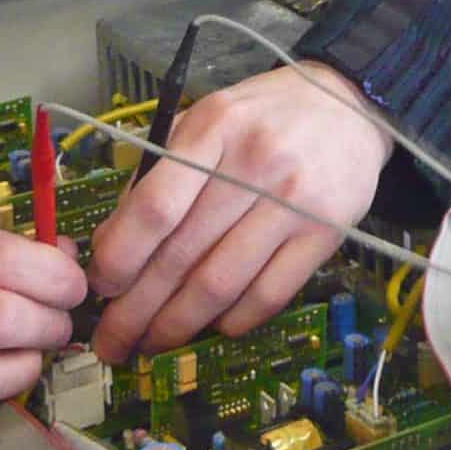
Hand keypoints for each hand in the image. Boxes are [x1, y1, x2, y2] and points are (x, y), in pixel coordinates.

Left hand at [88, 61, 389, 363]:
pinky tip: (212, 327)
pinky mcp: (326, 235)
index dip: (121, 256)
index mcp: (214, 129)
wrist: (350, 107)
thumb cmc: (264, 116)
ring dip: (178, 325)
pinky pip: (269, 295)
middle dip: (137, 309)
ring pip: (221, 284)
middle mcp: (254, 164)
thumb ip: (160, 173)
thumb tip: (112, 243)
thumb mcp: (206, 121)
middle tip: (112, 340)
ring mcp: (294, 203)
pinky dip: (233, 321)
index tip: (100, 286)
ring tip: (152, 343)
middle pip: (182, 255)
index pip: (156, 206)